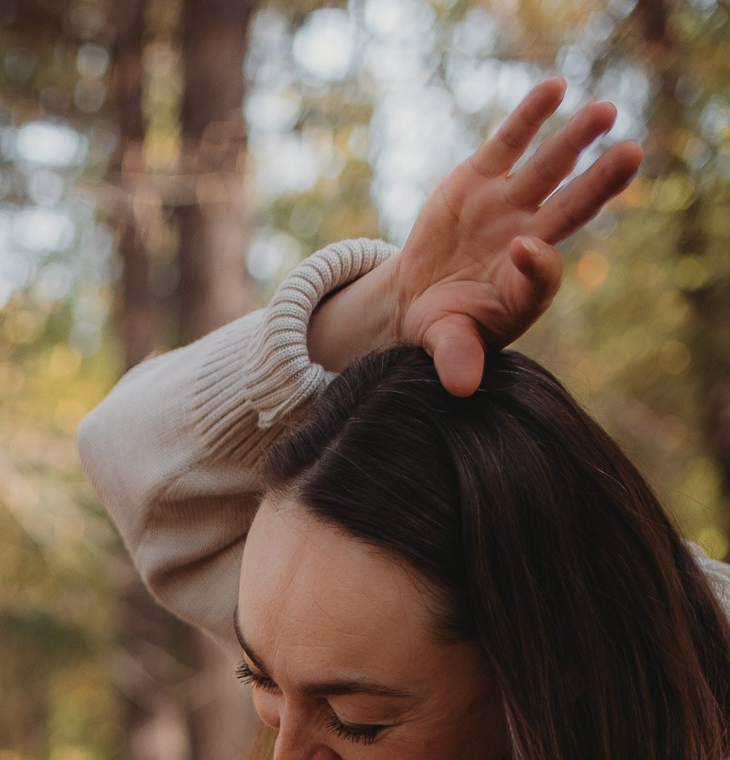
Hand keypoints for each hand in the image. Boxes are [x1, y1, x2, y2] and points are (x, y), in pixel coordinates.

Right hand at [308, 81, 639, 396]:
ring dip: (576, 139)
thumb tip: (463, 385)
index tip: (523, 249)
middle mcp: (526, 239)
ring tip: (605, 112)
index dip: (537, 262)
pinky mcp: (480, 177)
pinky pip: (510, 143)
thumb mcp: (446, 345)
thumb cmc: (443, 329)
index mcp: (524, 287)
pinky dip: (531, 117)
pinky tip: (556, 88)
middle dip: (600, 184)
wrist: (415, 300)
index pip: (542, 273)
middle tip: (631, 156)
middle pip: (570, 209)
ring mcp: (507, 205)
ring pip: (549, 169)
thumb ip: (458, 357)